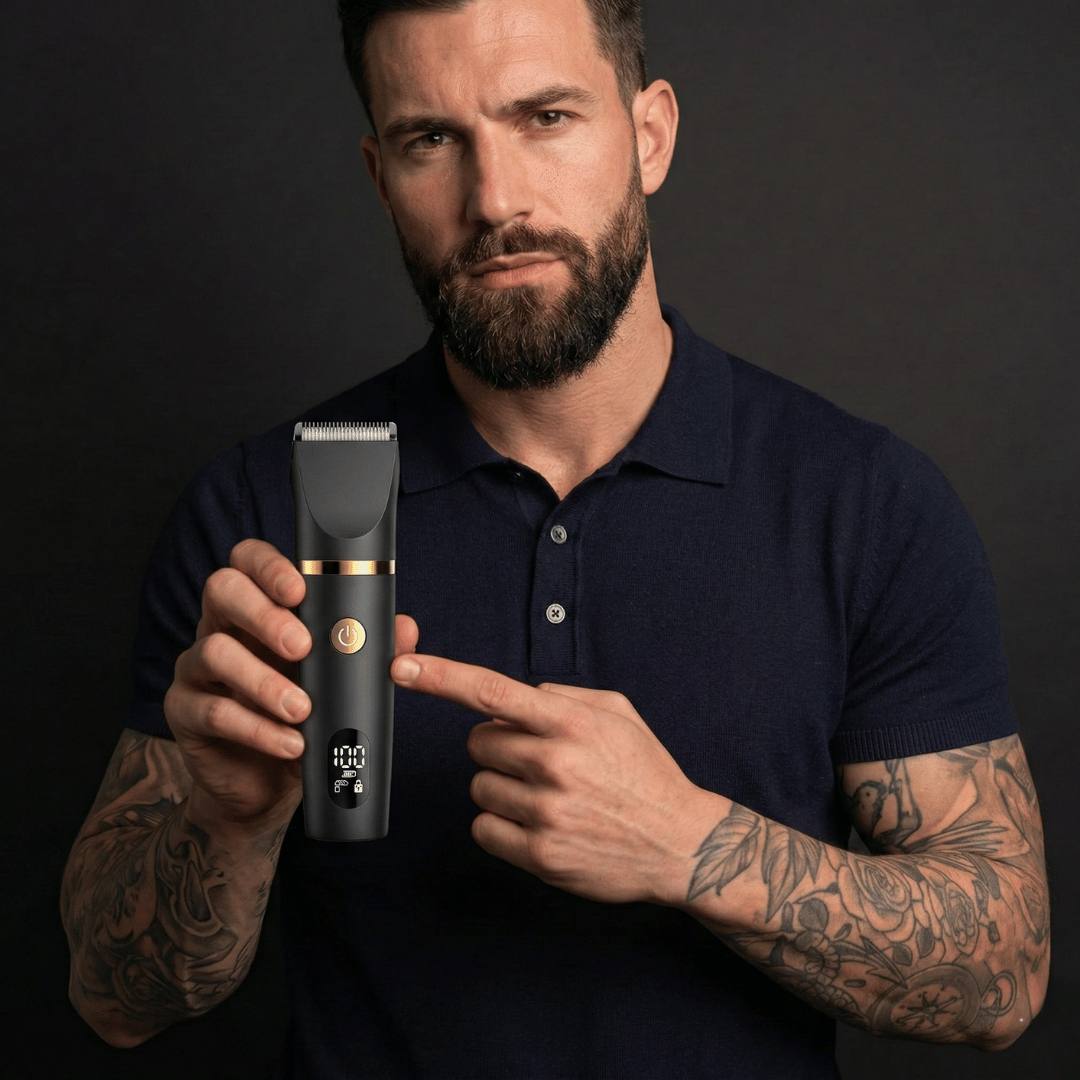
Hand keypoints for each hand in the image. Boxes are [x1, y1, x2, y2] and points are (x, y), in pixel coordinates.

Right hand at [165, 539, 418, 829]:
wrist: (268, 782)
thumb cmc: (303, 715)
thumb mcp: (337, 681)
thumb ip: (369, 651)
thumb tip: (405, 628)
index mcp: (257, 607)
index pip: (249, 561)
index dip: (270, 566)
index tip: (301, 589)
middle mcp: (221, 626)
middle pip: (221, 589)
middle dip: (264, 614)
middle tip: (303, 646)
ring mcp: (197, 668)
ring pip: (214, 652)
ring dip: (263, 681)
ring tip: (302, 709)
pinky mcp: (184, 713)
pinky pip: (213, 711)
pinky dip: (257, 729)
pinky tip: (290, 743)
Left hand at [391, 653, 715, 904]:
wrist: (681, 844)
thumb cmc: (646, 773)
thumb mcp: (618, 713)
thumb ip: (563, 696)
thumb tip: (514, 699)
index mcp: (573, 724)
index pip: (492, 691)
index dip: (441, 677)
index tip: (402, 668)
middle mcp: (556, 765)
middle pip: (477, 743)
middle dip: (497, 746)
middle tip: (537, 760)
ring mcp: (547, 813)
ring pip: (479, 786)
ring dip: (503, 787)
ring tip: (548, 795)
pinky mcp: (540, 856)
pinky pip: (484, 829)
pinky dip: (501, 825)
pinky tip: (539, 824)